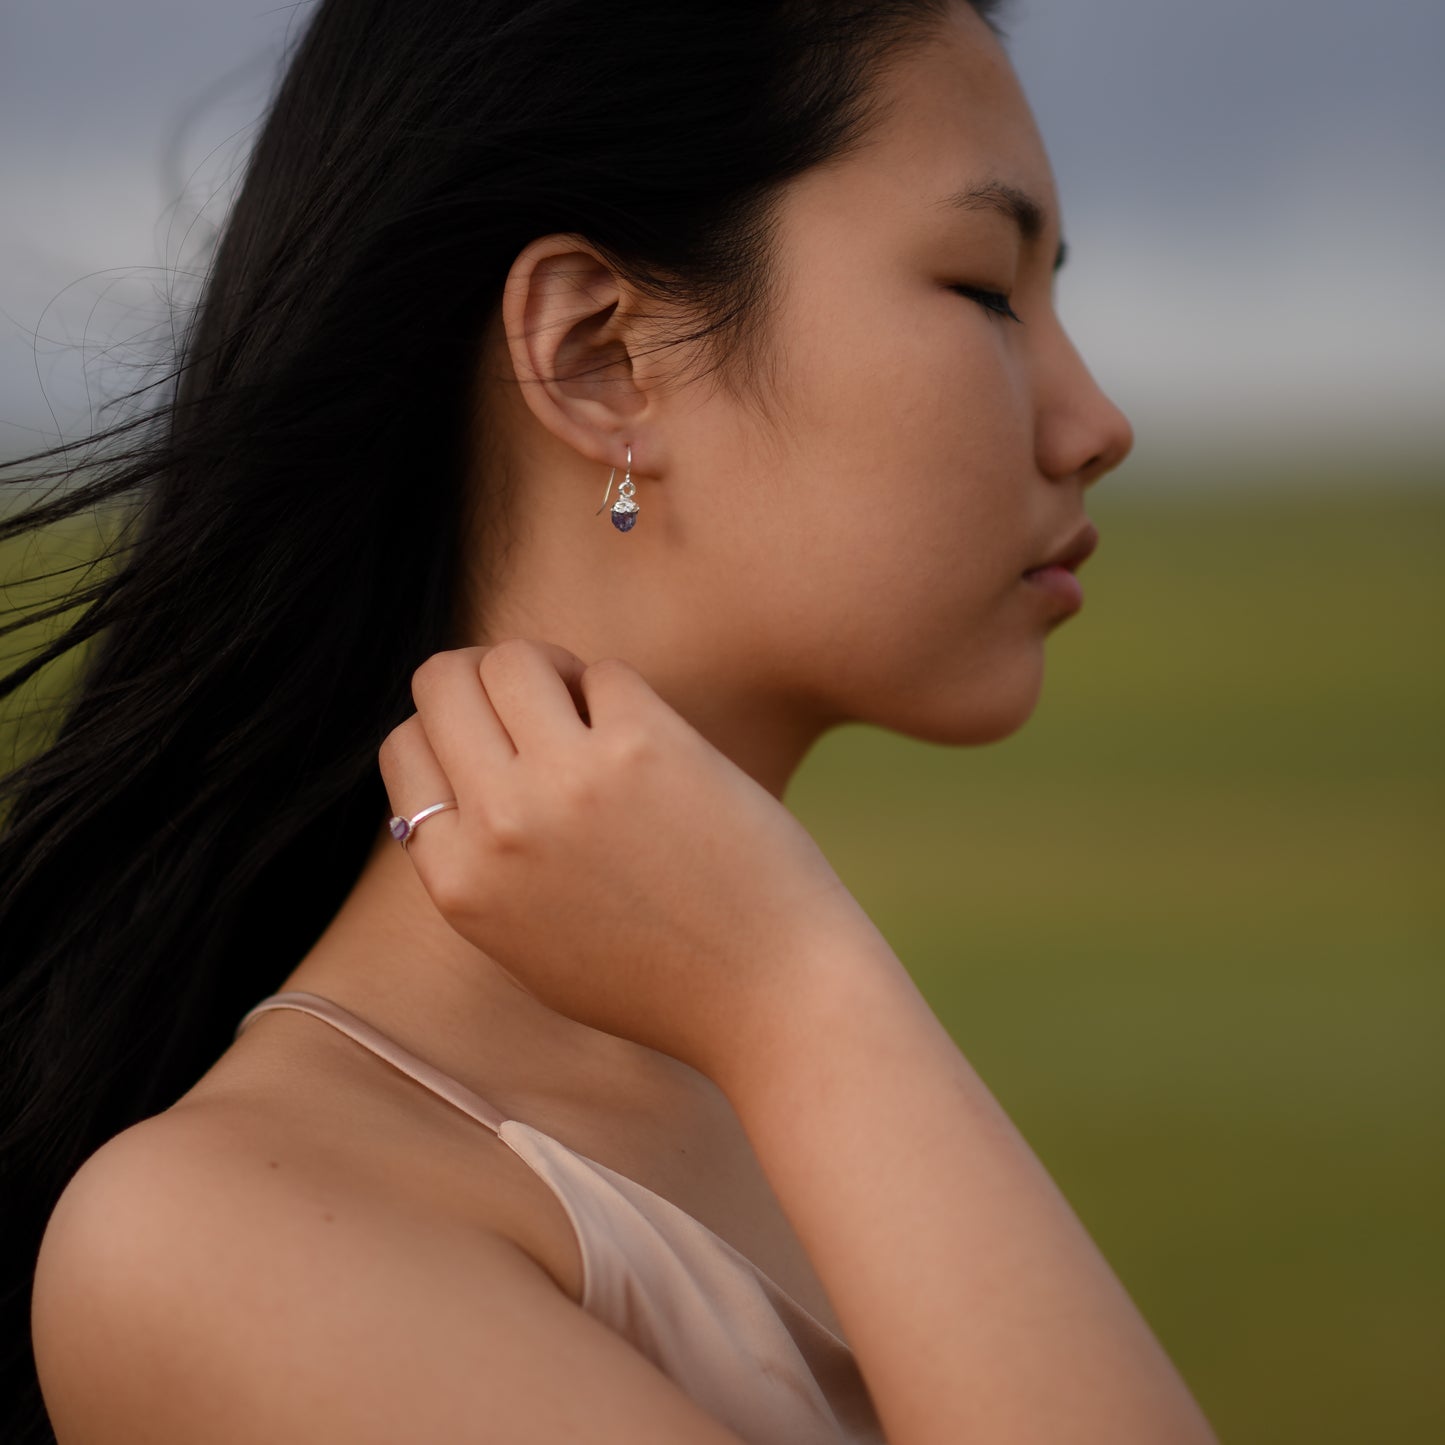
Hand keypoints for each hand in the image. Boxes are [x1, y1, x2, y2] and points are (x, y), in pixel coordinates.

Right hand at [377, 639, 863, 1079]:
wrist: (769, 995)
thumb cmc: (658, 976)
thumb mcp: (526, 943)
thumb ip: (478, 863)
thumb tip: (461, 769)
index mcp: (459, 881)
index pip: (405, 747)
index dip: (452, 731)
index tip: (500, 744)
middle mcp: (499, 826)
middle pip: (443, 682)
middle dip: (486, 678)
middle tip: (541, 704)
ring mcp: (569, 781)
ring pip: (514, 657)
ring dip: (550, 670)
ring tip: (592, 712)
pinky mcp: (644, 746)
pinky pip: (604, 672)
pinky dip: (622, 695)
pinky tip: (653, 740)